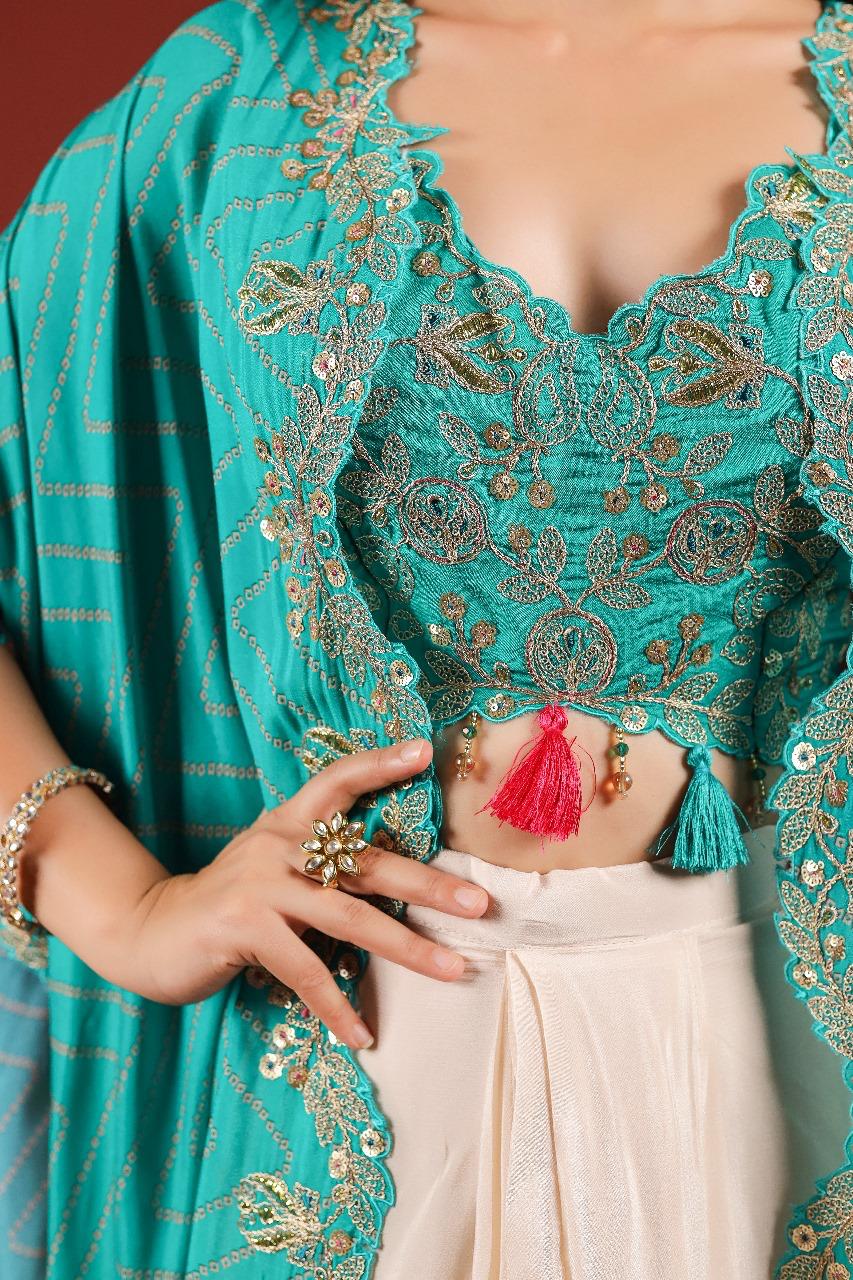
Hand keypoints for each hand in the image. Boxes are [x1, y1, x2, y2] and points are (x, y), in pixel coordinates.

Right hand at [128, 737, 489, 1049]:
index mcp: (287, 823)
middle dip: (428, 884)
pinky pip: (305, 971)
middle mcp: (277, 844)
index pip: (337, 781)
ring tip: (453, 970)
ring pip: (348, 918)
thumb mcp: (272, 868)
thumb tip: (395, 879)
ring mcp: (259, 884)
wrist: (150, 932)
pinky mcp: (243, 927)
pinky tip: (364, 1035)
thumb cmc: (229, 906)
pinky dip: (338, 1007)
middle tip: (478, 902)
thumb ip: (319, 864)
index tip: (424, 752)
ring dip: (406, 948)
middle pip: (365, 861)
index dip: (379, 764)